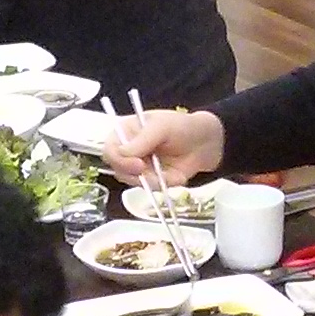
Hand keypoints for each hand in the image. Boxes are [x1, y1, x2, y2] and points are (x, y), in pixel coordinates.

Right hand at [102, 108, 223, 185]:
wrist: (206, 143)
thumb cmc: (183, 127)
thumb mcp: (163, 126)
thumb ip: (143, 139)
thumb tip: (123, 153)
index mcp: (126, 132)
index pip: (109, 149)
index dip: (119, 160)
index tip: (138, 165)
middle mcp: (128, 150)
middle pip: (118, 170)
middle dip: (137, 175)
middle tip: (155, 173)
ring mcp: (138, 166)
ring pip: (133, 182)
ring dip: (152, 181)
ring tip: (171, 173)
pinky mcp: (150, 179)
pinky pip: (150, 189)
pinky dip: (164, 185)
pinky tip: (175, 176)